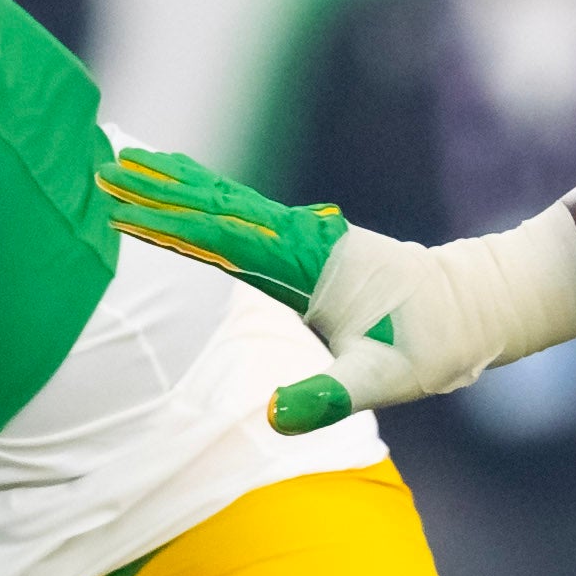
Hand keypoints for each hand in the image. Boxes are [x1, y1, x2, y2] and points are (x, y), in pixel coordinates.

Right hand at [101, 149, 575, 430]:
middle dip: (157, 190)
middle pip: (216, 209)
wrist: (479, 309)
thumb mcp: (382, 381)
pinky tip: (188, 189)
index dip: (168, 223)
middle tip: (96, 167)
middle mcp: (305, 240)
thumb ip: (328, 396)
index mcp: (311, 265)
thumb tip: (274, 415)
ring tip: (125, 161)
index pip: (224, 240)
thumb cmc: (433, 345)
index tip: (116, 207)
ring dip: (178, 184)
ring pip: (229, 204)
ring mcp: (309, 238)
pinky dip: (210, 198)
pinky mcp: (314, 245)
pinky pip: (248, 216)